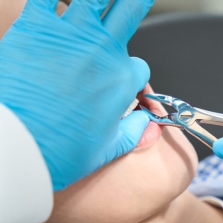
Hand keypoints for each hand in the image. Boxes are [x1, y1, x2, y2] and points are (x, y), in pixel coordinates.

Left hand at [0, 0, 152, 189]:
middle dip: (136, 3)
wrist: (20, 146)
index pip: (138, 67)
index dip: (133, 73)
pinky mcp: (37, 26)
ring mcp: (71, 35)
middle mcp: (103, 52)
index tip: (123, 79)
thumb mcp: (108, 150)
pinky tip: (56, 6)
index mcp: (121, 81)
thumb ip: (134, 132)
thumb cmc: (60, 152)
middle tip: (135, 3)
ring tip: (100, 2)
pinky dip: (53, 0)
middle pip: (130, 10)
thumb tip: (146, 123)